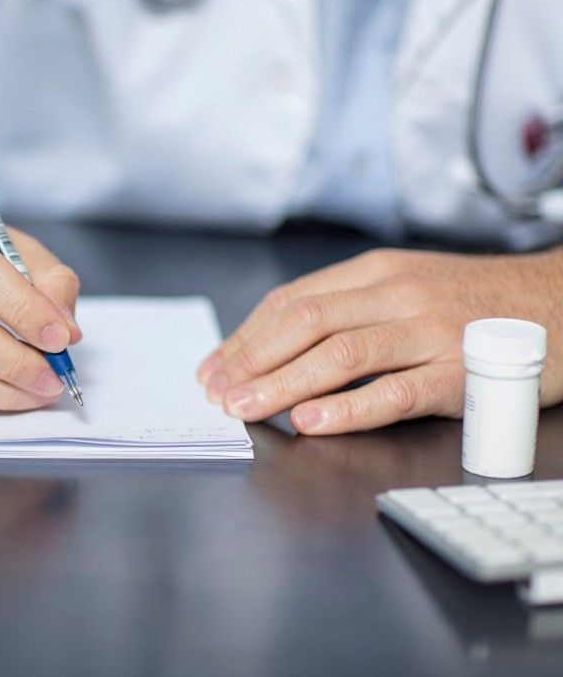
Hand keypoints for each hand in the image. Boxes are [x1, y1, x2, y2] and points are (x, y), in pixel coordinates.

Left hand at [196, 247, 562, 434]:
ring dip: (281, 384)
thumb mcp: (410, 285)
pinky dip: (348, 409)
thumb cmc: (481, 302)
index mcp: (376, 272)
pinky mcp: (461, 373)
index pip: (291, 302)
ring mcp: (429, 332)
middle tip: (216, 394)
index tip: (212, 368)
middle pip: (304, 324)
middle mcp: (397, 294)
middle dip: (250, 361)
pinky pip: (394, 393)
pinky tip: (312, 422)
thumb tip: (277, 343)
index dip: (244, 337)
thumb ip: (350, 308)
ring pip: (339, 355)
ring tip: (245, 409)